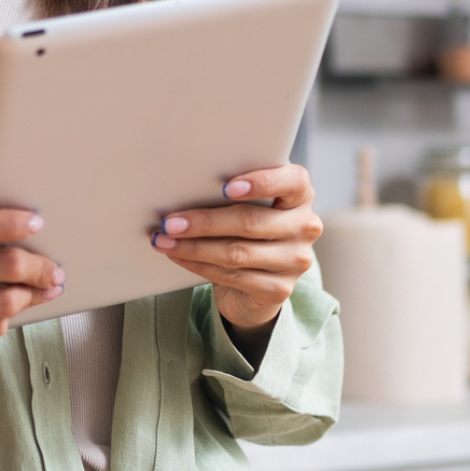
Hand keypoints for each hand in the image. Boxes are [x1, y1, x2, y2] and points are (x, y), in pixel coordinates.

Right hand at [0, 208, 62, 374]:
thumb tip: (30, 231)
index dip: (8, 223)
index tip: (37, 222)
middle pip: (0, 266)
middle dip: (38, 266)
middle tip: (54, 267)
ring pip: (3, 302)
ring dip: (33, 294)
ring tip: (45, 287)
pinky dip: (13, 315)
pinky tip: (20, 305)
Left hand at [150, 164, 321, 340]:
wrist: (260, 277)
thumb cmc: (249, 226)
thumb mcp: (250, 202)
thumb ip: (234, 190)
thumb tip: (183, 185)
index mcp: (301, 195)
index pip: (292, 181)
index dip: (261, 182)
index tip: (226, 186)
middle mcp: (305, 226)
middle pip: (250, 222)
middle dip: (204, 221)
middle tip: (169, 221)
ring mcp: (296, 261)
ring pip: (237, 252)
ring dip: (193, 247)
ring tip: (164, 240)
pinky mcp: (280, 289)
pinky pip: (232, 276)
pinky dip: (198, 265)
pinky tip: (178, 257)